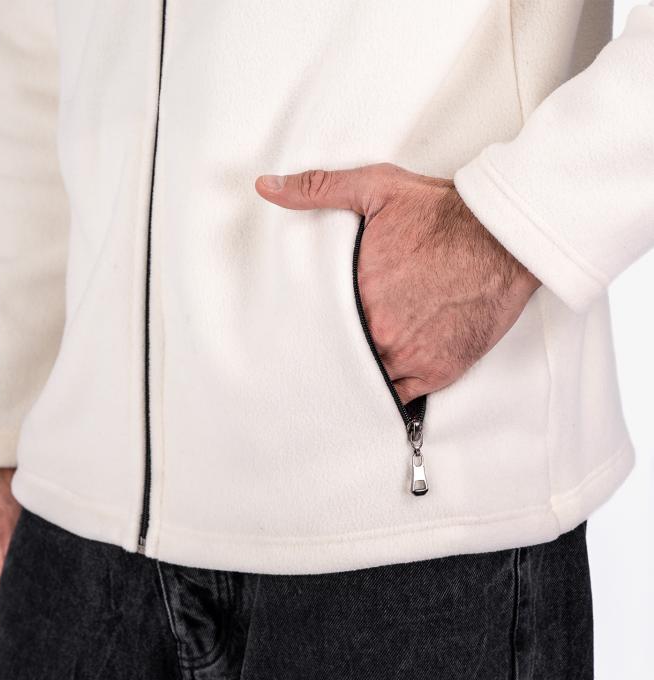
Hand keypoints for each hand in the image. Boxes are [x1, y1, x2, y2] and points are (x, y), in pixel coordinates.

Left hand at [255, 163, 540, 403]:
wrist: (507, 237)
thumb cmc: (444, 215)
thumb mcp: (376, 188)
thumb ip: (318, 189)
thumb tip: (266, 187)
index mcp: (358, 296)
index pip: (317, 326)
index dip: (309, 330)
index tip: (298, 333)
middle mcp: (382, 333)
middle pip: (341, 356)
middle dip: (332, 354)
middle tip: (314, 359)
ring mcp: (411, 357)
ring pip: (368, 380)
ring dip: (358, 375)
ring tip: (342, 376)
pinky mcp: (440, 371)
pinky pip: (401, 397)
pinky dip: (388, 393)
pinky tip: (376, 387)